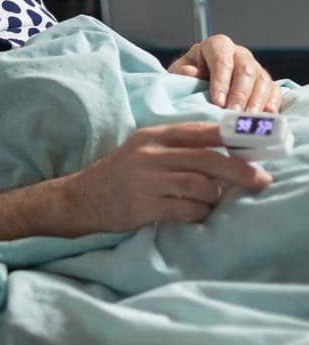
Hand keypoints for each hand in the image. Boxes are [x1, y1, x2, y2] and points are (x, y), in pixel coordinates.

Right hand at [62, 121, 271, 233]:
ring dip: (215, 197)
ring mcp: (148, 179)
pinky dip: (200, 213)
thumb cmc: (121, 175)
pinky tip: (195, 214)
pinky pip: (188, 209)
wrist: (82, 198)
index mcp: (155, 135)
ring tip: (211, 202)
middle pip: (209, 158)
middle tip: (262, 180)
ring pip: (201, 186)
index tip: (256, 145)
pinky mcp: (145, 205)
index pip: (201, 131)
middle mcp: (152, 153)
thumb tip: (224, 154)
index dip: (232, 137)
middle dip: (240, 170)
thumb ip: (177, 147)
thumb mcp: (144, 149)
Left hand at [168, 35, 281, 112]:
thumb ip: (183, 72)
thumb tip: (191, 73)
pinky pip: (274, 91)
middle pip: (245, 69)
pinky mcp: (266, 84)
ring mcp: (256, 68)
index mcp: (217, 45)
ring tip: (246, 119)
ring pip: (262, 81)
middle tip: (232, 113)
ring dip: (255, 102)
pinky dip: (272, 103)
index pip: (222, 59)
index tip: (217, 101)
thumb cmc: (189, 77)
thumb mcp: (179, 72)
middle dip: (239, 93)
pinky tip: (266, 115)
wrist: (200, 83)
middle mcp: (239, 53)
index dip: (221, 80)